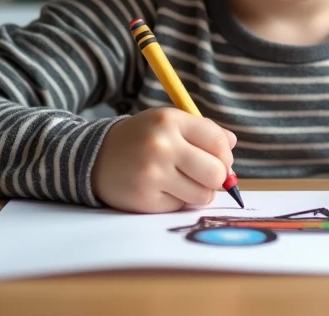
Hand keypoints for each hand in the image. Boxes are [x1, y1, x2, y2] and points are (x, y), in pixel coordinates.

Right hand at [91, 107, 236, 212]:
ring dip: (199, 192)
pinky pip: (180, 207)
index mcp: (170, 121)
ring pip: (203, 195)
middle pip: (216, 173)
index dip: (226, 156)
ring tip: (183, 182)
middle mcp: (161, 146)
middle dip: (217, 178)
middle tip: (206, 176)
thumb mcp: (168, 123)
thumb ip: (203, 131)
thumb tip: (233, 145)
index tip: (221, 161)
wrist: (95, 157)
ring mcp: (152, 174)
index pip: (219, 142)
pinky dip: (178, 201)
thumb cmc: (142, 139)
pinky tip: (162, 189)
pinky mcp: (145, 199)